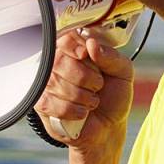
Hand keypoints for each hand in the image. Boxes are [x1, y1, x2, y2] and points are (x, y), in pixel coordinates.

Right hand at [35, 30, 133, 147]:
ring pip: (54, 82)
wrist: (108, 126)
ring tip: (92, 100)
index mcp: (76, 50)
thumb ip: (111, 56)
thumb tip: (91, 44)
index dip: (74, 47)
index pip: (64, 38)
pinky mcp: (41, 103)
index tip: (85, 56)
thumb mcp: (123, 73)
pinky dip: (71, 110)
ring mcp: (46, 83)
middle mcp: (57, 63)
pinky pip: (49, 103)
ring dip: (80, 96)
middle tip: (97, 85)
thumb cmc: (113, 96)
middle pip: (58, 60)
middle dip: (84, 77)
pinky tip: (82, 112)